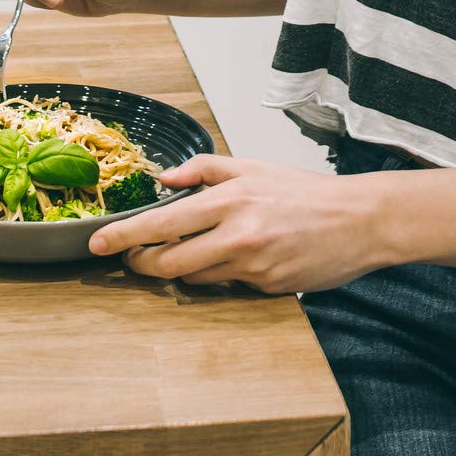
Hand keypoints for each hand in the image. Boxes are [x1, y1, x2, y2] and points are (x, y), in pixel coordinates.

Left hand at [88, 154, 394, 292]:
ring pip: (194, 279)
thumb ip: (205, 170)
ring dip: (179, 272)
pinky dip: (216, 276)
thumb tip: (164, 178)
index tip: (97, 243)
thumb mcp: (253, 167)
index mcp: (230, 199)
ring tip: (179, 257)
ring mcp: (252, 265)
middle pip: (168, 262)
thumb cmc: (305, 192)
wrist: (359, 220)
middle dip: (141, 264)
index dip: (124, 236)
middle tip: (130, 259)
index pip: (162, 223)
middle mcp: (237, 233)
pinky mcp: (266, 288)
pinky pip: (226, 287)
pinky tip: (227, 262)